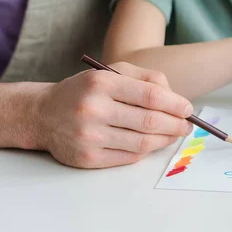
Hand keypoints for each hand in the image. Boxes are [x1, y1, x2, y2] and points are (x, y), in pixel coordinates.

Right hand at [34, 62, 192, 167]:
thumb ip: (147, 79)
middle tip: (186, 126)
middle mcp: (93, 110)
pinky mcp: (87, 158)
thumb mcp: (112, 72)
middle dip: (176, 125)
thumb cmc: (86, 91)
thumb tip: (177, 99)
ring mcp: (89, 137)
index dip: (175, 104)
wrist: (43, 114)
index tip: (188, 109)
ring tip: (174, 134)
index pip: (150, 96)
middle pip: (150, 121)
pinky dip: (146, 151)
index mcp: (101, 84)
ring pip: (142, 143)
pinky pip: (128, 157)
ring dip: (165, 140)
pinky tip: (152, 143)